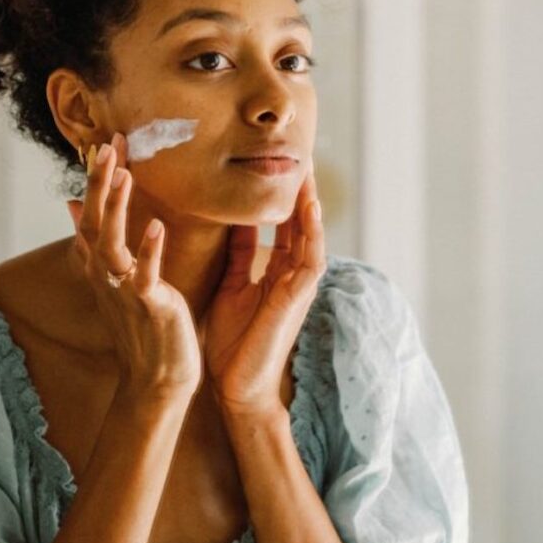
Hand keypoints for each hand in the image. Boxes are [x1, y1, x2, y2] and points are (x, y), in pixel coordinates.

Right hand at [66, 131, 202, 400]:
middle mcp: (105, 276)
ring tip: (126, 173)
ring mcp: (124, 290)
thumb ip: (96, 243)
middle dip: (102, 182)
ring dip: (116, 207)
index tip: (105, 145)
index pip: (90, 216)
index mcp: (100, 268)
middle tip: (111, 145)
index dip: (96, 182)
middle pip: (94, 222)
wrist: (157, 377)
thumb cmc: (143, 328)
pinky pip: (144, 274)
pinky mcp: (148, 305)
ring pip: (111, 243)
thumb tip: (74, 205)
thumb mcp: (116, 280)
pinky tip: (155, 225)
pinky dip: (148, 250)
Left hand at [203, 166, 326, 414]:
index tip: (278, 165)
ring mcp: (298, 287)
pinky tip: (309, 209)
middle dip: (301, 192)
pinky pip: (311, 259)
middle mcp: (291, 276)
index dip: (282, 196)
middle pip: (301, 225)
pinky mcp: (298, 299)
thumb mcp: (231, 285)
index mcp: (275, 273)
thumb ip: (237, 254)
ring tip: (308, 173)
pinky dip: (311, 233)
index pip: (283, 225)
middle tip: (299, 156)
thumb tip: (232, 219)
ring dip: (310, 205)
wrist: (234, 386)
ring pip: (311, 236)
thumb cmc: (231, 342)